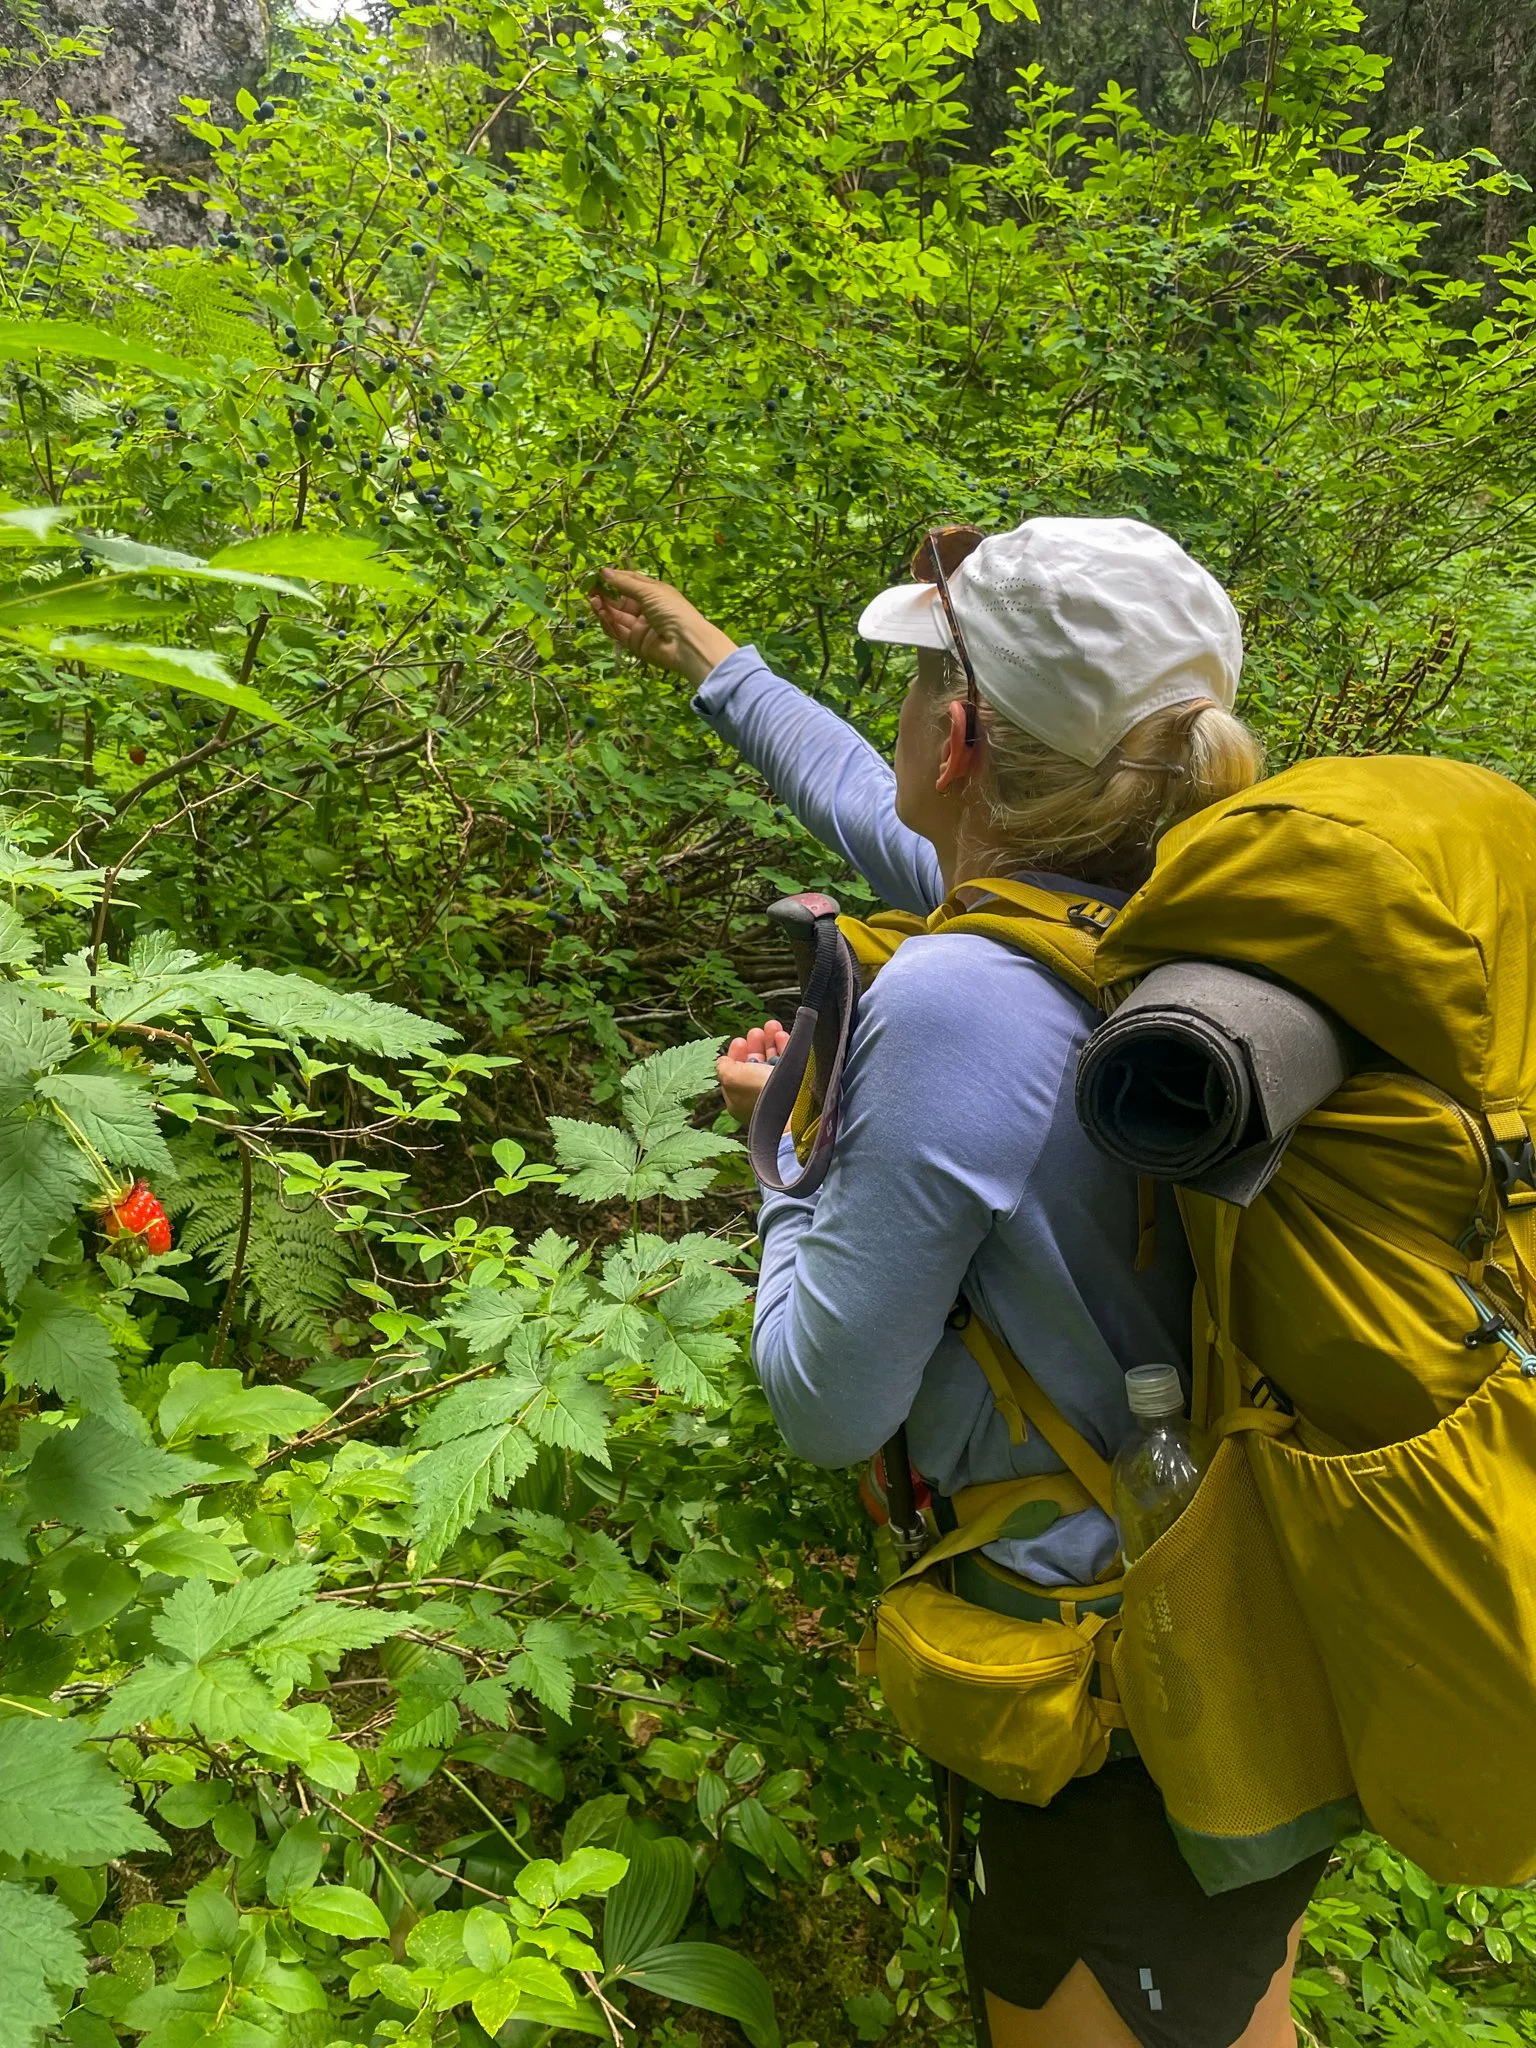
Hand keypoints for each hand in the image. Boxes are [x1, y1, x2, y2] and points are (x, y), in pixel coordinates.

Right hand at [589, 568, 737, 686]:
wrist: (685, 643)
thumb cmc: (671, 610)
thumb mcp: (649, 591)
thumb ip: (624, 583)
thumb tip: (604, 571)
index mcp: (654, 592)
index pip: (631, 582)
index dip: (615, 578)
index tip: (599, 575)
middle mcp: (646, 609)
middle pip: (620, 601)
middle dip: (606, 594)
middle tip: (591, 590)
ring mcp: (640, 626)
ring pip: (616, 616)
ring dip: (604, 608)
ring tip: (594, 601)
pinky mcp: (634, 643)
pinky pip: (617, 631)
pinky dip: (608, 623)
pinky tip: (600, 613)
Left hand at [717, 1018, 790, 1124]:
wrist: (792, 1106)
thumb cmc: (760, 1093)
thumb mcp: (731, 1077)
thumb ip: (723, 1067)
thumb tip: (722, 1061)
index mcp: (740, 1099)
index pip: (736, 1074)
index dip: (736, 1056)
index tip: (740, 1042)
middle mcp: (759, 1095)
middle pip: (755, 1065)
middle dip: (755, 1045)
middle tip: (756, 1032)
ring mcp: (778, 1090)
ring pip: (773, 1060)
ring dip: (770, 1041)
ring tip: (771, 1026)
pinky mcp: (797, 1082)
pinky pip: (789, 1060)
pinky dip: (785, 1045)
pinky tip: (781, 1034)